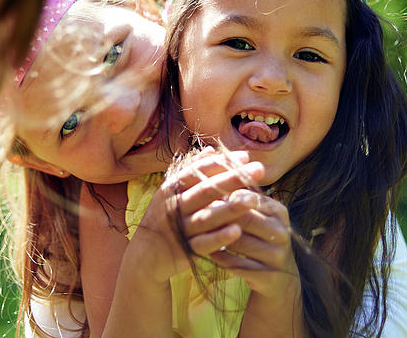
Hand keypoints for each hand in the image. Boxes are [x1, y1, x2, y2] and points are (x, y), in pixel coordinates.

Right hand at [126, 149, 264, 284]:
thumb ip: (191, 172)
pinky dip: (219, 237)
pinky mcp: (184, 250)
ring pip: (207, 217)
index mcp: (172, 189)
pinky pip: (203, 244)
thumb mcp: (172, 193)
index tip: (246, 156)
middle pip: (206, 190)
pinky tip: (237, 231)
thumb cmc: (165, 218)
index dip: (222, 162)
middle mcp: (174, 206)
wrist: (146, 255)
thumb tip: (211, 150)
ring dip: (231, 208)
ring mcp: (179, 229)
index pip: (198, 170)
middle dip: (233, 179)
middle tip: (260, 169)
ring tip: (254, 199)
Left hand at [205, 189, 299, 296]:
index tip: (206, 194)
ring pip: (241, 242)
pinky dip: (221, 257)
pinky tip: (209, 252)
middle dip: (222, 216)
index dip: (227, 197)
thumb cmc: (260, 238)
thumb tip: (214, 176)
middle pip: (247, 219)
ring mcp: (277, 255)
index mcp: (279, 212)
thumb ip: (242, 198)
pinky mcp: (268, 276)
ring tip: (199, 231)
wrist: (278, 277)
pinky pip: (238, 264)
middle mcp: (282, 232)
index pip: (251, 198)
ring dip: (218, 237)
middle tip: (198, 213)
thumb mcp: (258, 216)